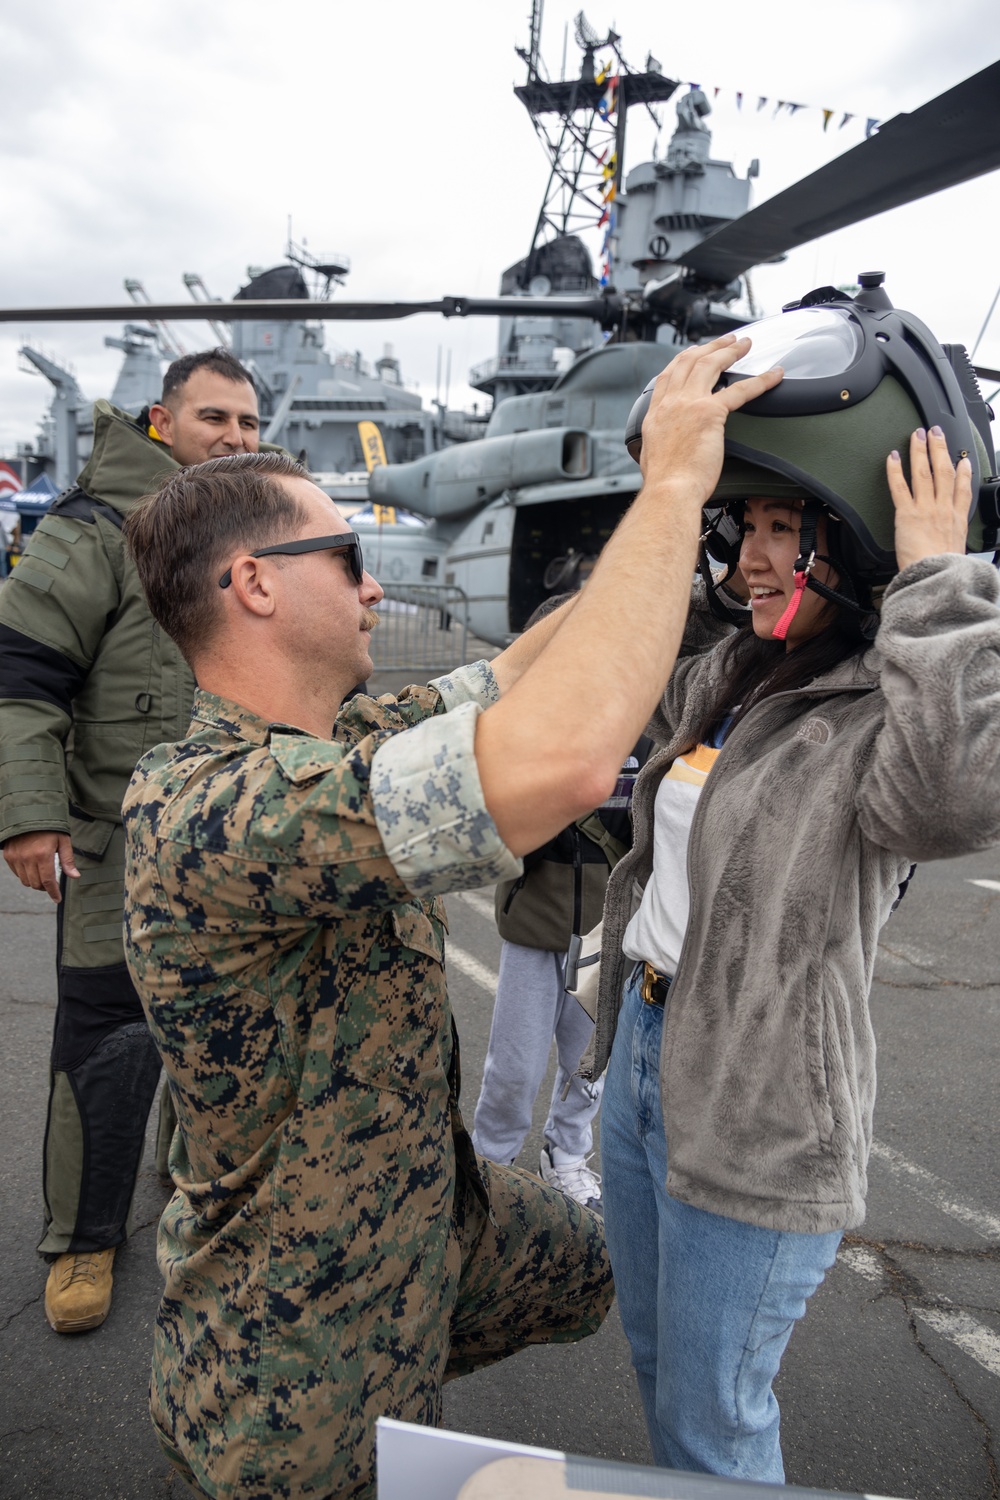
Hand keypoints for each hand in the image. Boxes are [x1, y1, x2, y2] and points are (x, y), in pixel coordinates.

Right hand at [3, 830, 78, 901]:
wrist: (28, 813)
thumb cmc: (49, 827)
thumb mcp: (63, 840)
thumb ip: (67, 860)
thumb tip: (75, 876)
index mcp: (43, 855)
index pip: (48, 881)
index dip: (53, 892)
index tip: (58, 899)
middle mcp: (27, 858)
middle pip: (36, 884)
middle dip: (45, 887)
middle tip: (51, 883)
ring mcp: (16, 857)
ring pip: (25, 881)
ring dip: (35, 882)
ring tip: (42, 875)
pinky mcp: (8, 855)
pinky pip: (17, 873)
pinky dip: (25, 875)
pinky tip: (32, 868)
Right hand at [639, 334, 783, 499]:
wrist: (668, 492)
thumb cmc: (663, 484)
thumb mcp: (651, 457)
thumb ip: (660, 444)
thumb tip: (666, 447)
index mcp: (655, 414)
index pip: (667, 376)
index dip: (682, 360)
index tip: (694, 353)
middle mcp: (670, 404)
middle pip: (689, 362)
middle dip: (709, 347)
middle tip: (726, 341)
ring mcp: (689, 405)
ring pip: (710, 365)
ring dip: (730, 351)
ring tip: (744, 345)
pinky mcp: (710, 413)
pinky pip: (740, 390)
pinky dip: (760, 380)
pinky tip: (774, 375)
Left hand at [887, 427, 970, 570]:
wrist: (935, 576)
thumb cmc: (942, 571)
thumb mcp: (958, 553)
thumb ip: (954, 542)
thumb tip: (950, 546)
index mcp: (957, 520)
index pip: (963, 490)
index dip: (965, 472)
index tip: (963, 460)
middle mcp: (943, 509)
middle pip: (944, 472)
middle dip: (940, 449)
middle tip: (936, 434)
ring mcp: (926, 508)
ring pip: (924, 473)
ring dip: (920, 451)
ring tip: (917, 436)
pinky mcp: (907, 514)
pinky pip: (899, 487)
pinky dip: (895, 471)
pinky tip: (893, 457)